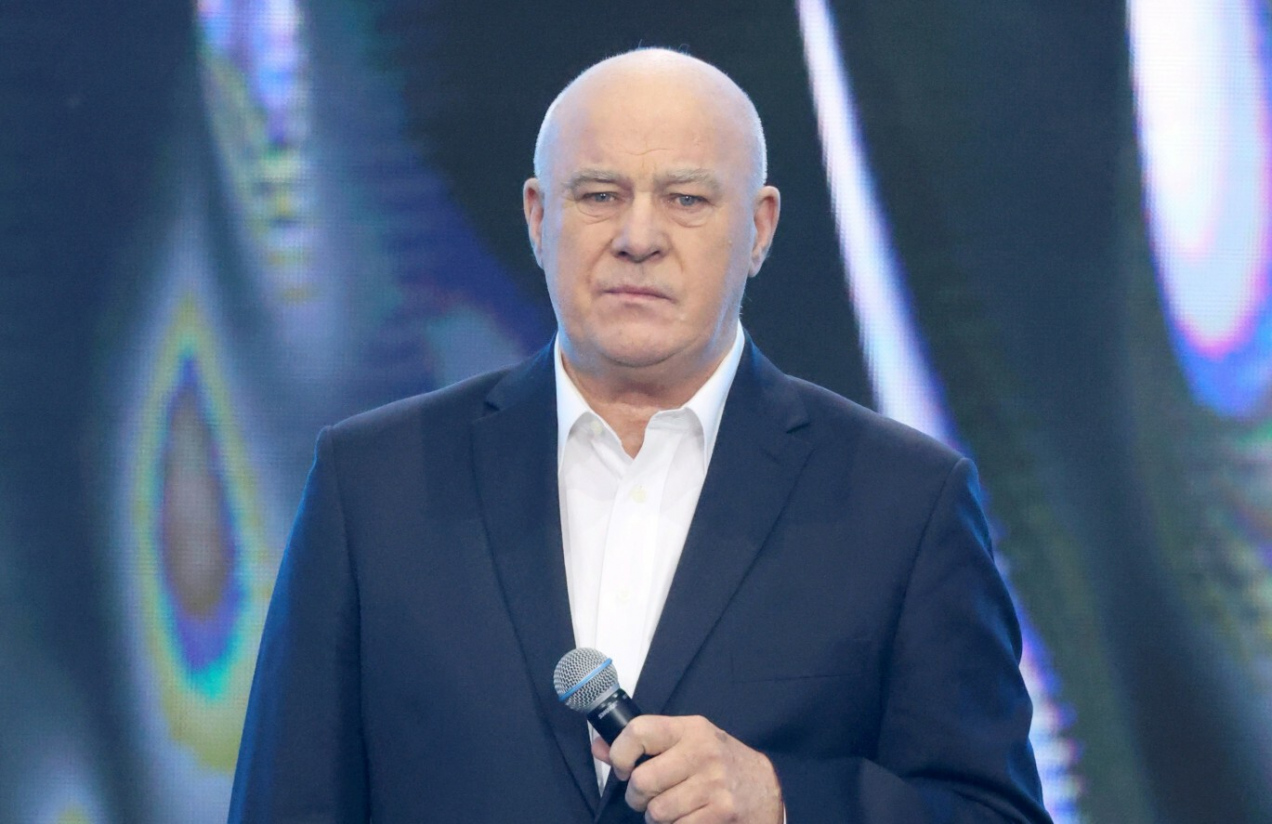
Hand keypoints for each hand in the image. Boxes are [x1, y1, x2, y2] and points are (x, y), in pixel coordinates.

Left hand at [592, 714, 782, 823]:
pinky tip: (688, 819)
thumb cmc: (720, 763)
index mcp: (691, 729)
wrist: (767, 788)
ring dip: (657, 818)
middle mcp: (702, 752)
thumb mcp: (687, 742)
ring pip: (657, 812)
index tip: (624, 769)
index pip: (639, 731)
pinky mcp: (722, 812)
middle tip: (648, 798)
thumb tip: (598, 747)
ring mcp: (714, 784)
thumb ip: (645, 744)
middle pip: (642, 781)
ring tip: (671, 810)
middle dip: (638, 798)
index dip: (620, 754)